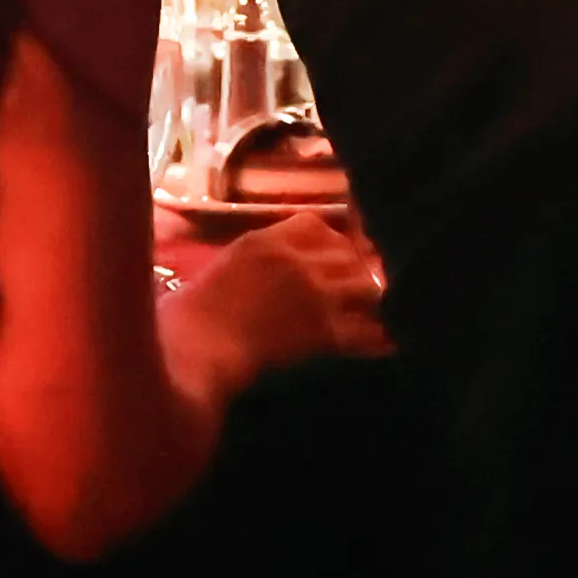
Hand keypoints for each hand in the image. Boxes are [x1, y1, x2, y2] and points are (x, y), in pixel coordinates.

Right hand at [161, 212, 392, 409]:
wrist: (194, 352)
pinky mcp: (325, 331)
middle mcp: (298, 260)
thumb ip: (259, 257)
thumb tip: (283, 265)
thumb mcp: (225, 267)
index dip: (330, 243)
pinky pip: (368, 331)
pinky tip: (387, 343)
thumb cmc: (190, 316)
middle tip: (356, 293)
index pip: (318, 226)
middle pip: (348, 254)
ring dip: (368, 302)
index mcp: (267, 240)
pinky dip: (380, 338)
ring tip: (371, 317)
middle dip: (354, 272)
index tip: (331, 260)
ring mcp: (315, 294)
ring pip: (366, 286)